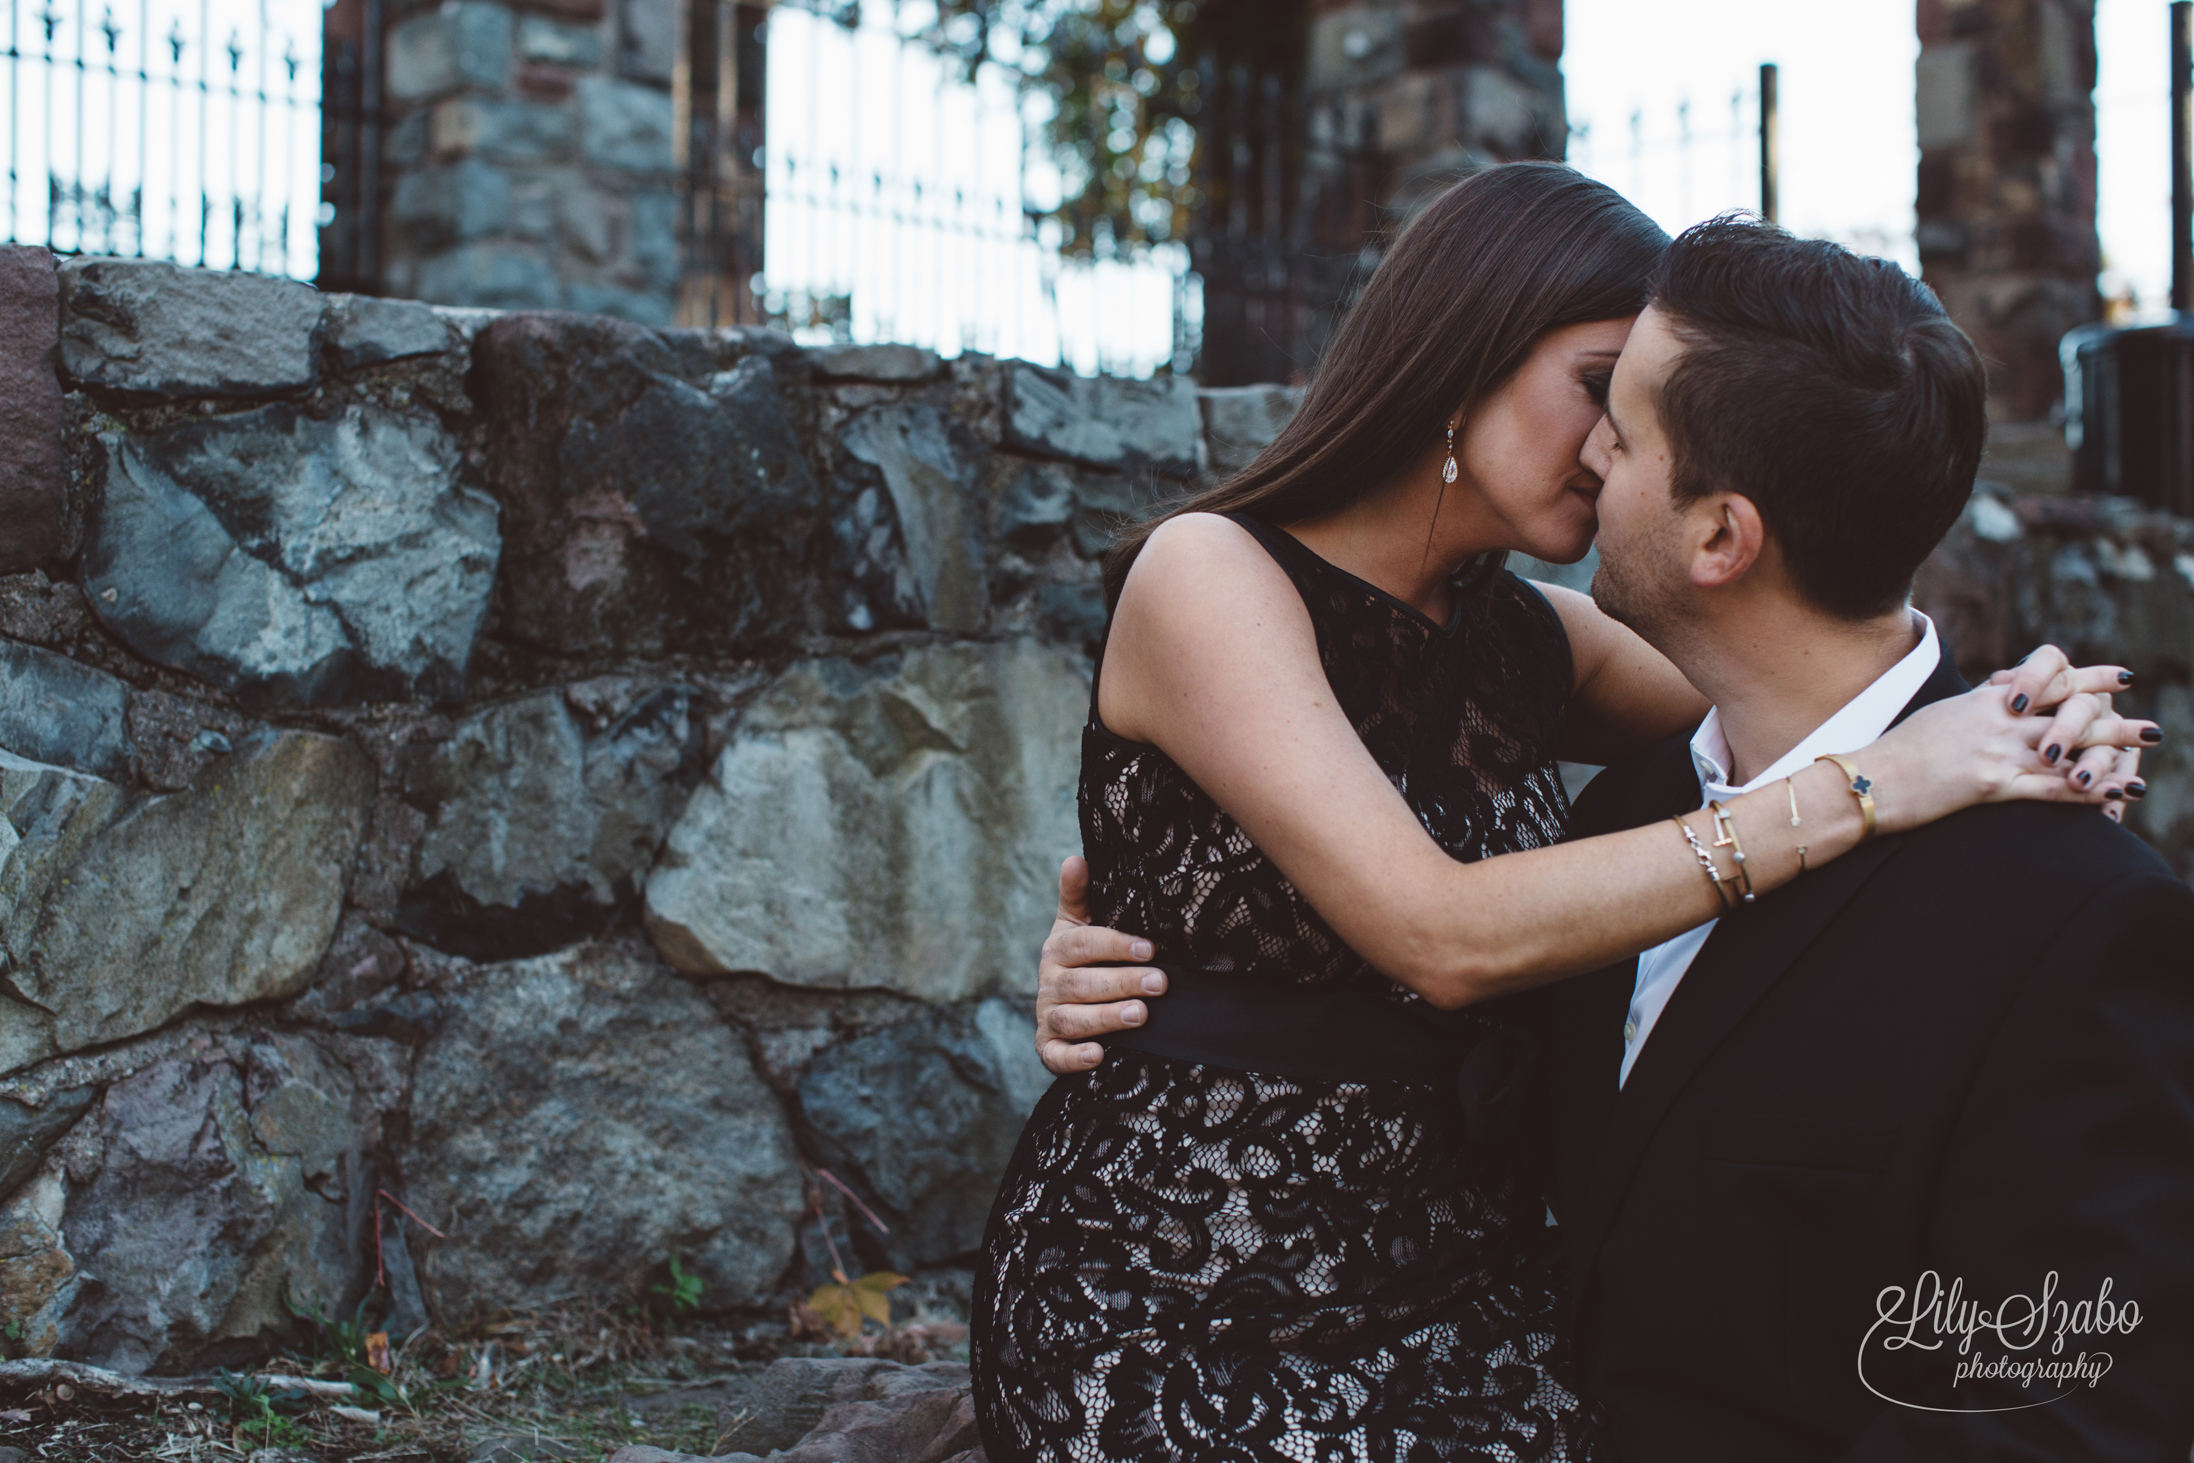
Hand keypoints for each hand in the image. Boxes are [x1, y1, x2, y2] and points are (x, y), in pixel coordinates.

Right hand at [1035, 856, 1165, 1075]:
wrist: (1062, 1003)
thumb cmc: (1081, 958)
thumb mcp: (1077, 924)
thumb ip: (1078, 894)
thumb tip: (1076, 858)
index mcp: (1057, 949)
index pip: (1083, 944)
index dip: (1115, 945)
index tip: (1149, 948)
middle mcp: (1048, 983)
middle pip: (1083, 984)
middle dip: (1122, 983)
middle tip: (1159, 983)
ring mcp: (1047, 1016)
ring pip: (1073, 1019)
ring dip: (1106, 1017)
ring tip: (1140, 1015)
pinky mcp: (1048, 1048)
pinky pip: (1056, 1055)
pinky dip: (1074, 1057)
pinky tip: (1099, 1055)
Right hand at [1866, 654, 2157, 833]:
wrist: (1869, 778)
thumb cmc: (1896, 750)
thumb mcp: (1940, 714)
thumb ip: (1976, 706)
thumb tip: (1999, 697)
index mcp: (1985, 700)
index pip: (2048, 678)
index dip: (2089, 678)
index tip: (2120, 679)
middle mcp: (1998, 720)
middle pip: (2070, 712)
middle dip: (2115, 721)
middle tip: (2152, 729)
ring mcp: (1998, 751)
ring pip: (2070, 748)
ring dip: (2115, 753)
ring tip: (2145, 760)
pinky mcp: (1992, 785)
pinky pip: (2051, 789)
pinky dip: (2088, 792)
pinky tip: (2115, 795)